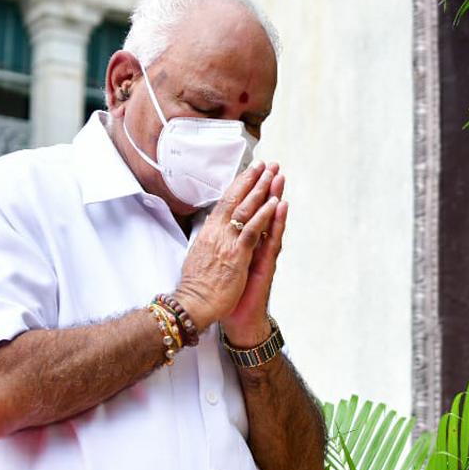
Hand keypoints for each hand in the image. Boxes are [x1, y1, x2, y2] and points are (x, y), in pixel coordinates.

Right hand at [173, 162, 279, 333]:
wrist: (193, 305)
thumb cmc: (197, 287)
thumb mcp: (198, 256)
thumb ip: (208, 241)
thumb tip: (210, 229)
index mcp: (208, 233)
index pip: (224, 202)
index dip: (238, 186)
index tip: (249, 172)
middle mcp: (217, 233)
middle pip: (236, 199)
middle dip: (252, 179)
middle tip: (265, 163)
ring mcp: (227, 242)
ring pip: (246, 209)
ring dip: (262, 190)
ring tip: (274, 174)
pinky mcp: (237, 255)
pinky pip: (253, 230)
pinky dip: (265, 215)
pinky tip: (275, 202)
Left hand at [222, 169, 286, 346]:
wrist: (239, 321)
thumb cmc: (229, 294)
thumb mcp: (222, 265)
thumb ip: (224, 246)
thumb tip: (215, 229)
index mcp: (243, 243)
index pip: (248, 213)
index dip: (250, 192)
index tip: (252, 171)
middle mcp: (256, 246)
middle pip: (262, 212)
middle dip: (266, 188)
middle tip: (273, 165)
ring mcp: (263, 255)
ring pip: (270, 222)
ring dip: (275, 198)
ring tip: (280, 178)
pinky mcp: (266, 266)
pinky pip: (273, 240)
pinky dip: (277, 222)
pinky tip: (282, 206)